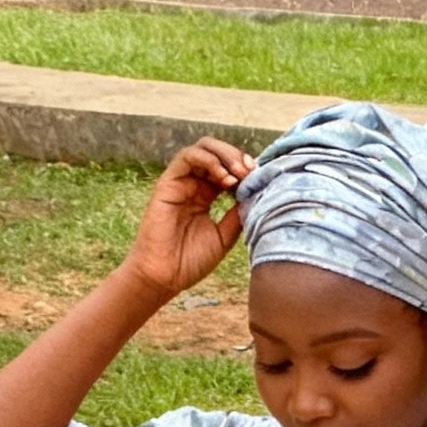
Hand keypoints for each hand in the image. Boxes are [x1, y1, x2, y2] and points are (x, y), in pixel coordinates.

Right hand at [124, 137, 256, 302]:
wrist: (165, 277)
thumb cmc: (191, 261)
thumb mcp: (224, 236)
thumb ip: (238, 214)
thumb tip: (257, 194)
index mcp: (207, 195)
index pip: (228, 168)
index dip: (245, 168)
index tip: (261, 178)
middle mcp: (194, 184)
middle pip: (218, 153)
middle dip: (238, 157)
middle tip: (251, 171)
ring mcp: (181, 182)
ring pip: (203, 149)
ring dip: (225, 155)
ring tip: (239, 173)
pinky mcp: (167, 183)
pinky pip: (187, 157)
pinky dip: (208, 160)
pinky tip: (223, 177)